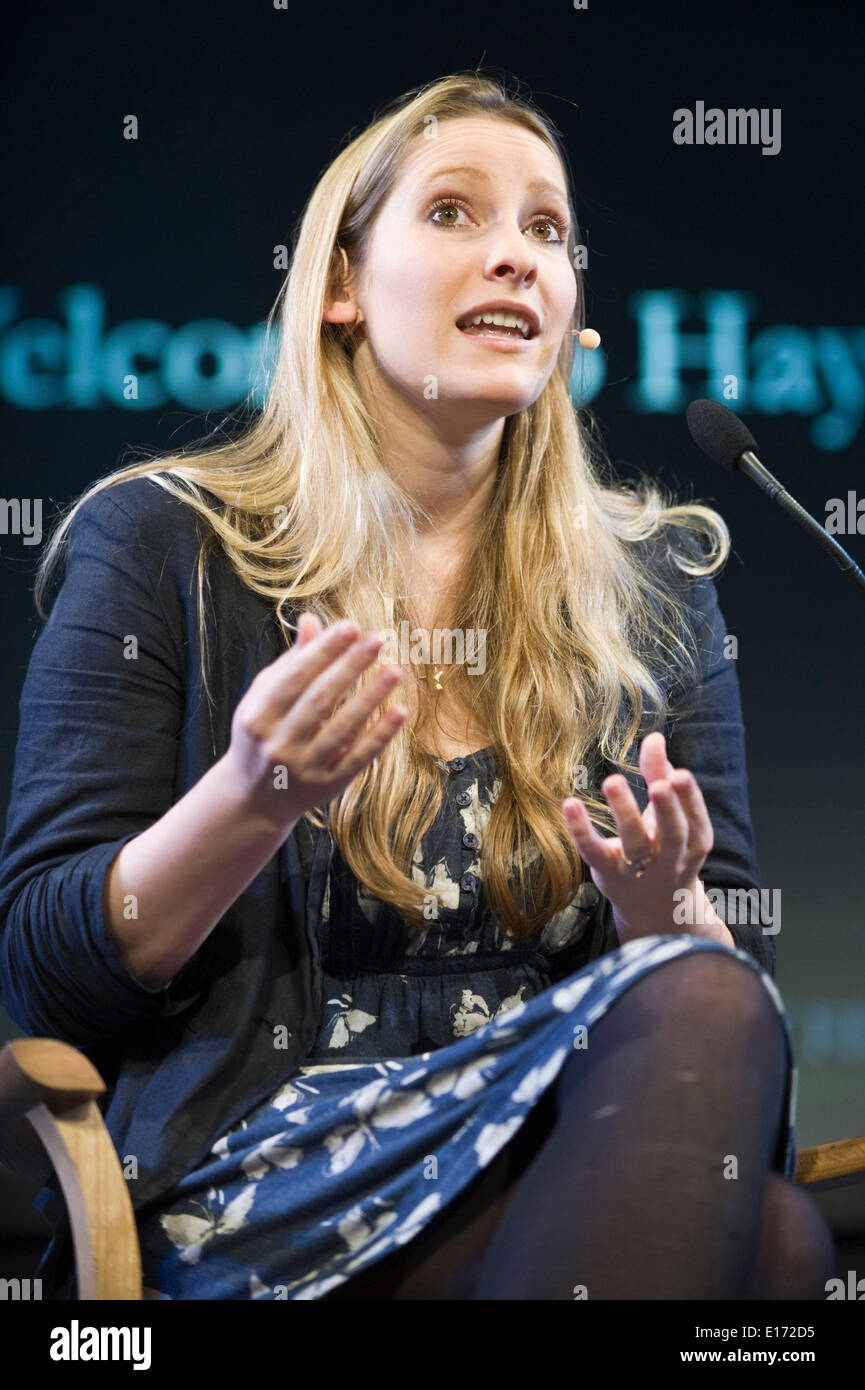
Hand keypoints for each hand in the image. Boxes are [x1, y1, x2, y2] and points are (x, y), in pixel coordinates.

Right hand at [223, 612, 406, 829]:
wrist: (252, 799)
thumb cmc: (261, 735)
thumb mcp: (264, 699)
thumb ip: (291, 663)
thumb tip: (312, 619)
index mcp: (257, 716)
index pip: (295, 677)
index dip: (324, 650)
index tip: (352, 626)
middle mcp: (278, 744)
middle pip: (320, 699)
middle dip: (351, 666)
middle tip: (379, 639)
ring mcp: (303, 769)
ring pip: (343, 729)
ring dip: (371, 697)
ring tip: (395, 670)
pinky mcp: (327, 787)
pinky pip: (358, 758)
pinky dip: (380, 735)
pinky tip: (400, 711)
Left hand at [562, 731, 714, 943]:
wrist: (654, 909)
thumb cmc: (663, 849)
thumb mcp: (668, 814)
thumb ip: (660, 774)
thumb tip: (654, 737)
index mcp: (693, 843)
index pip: (695, 820)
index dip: (688, 798)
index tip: (680, 774)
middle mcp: (670, 859)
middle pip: (672, 835)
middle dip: (667, 810)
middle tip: (659, 784)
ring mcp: (638, 870)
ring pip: (634, 844)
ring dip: (625, 813)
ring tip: (613, 780)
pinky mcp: (608, 874)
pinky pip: (593, 852)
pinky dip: (581, 830)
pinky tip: (571, 804)